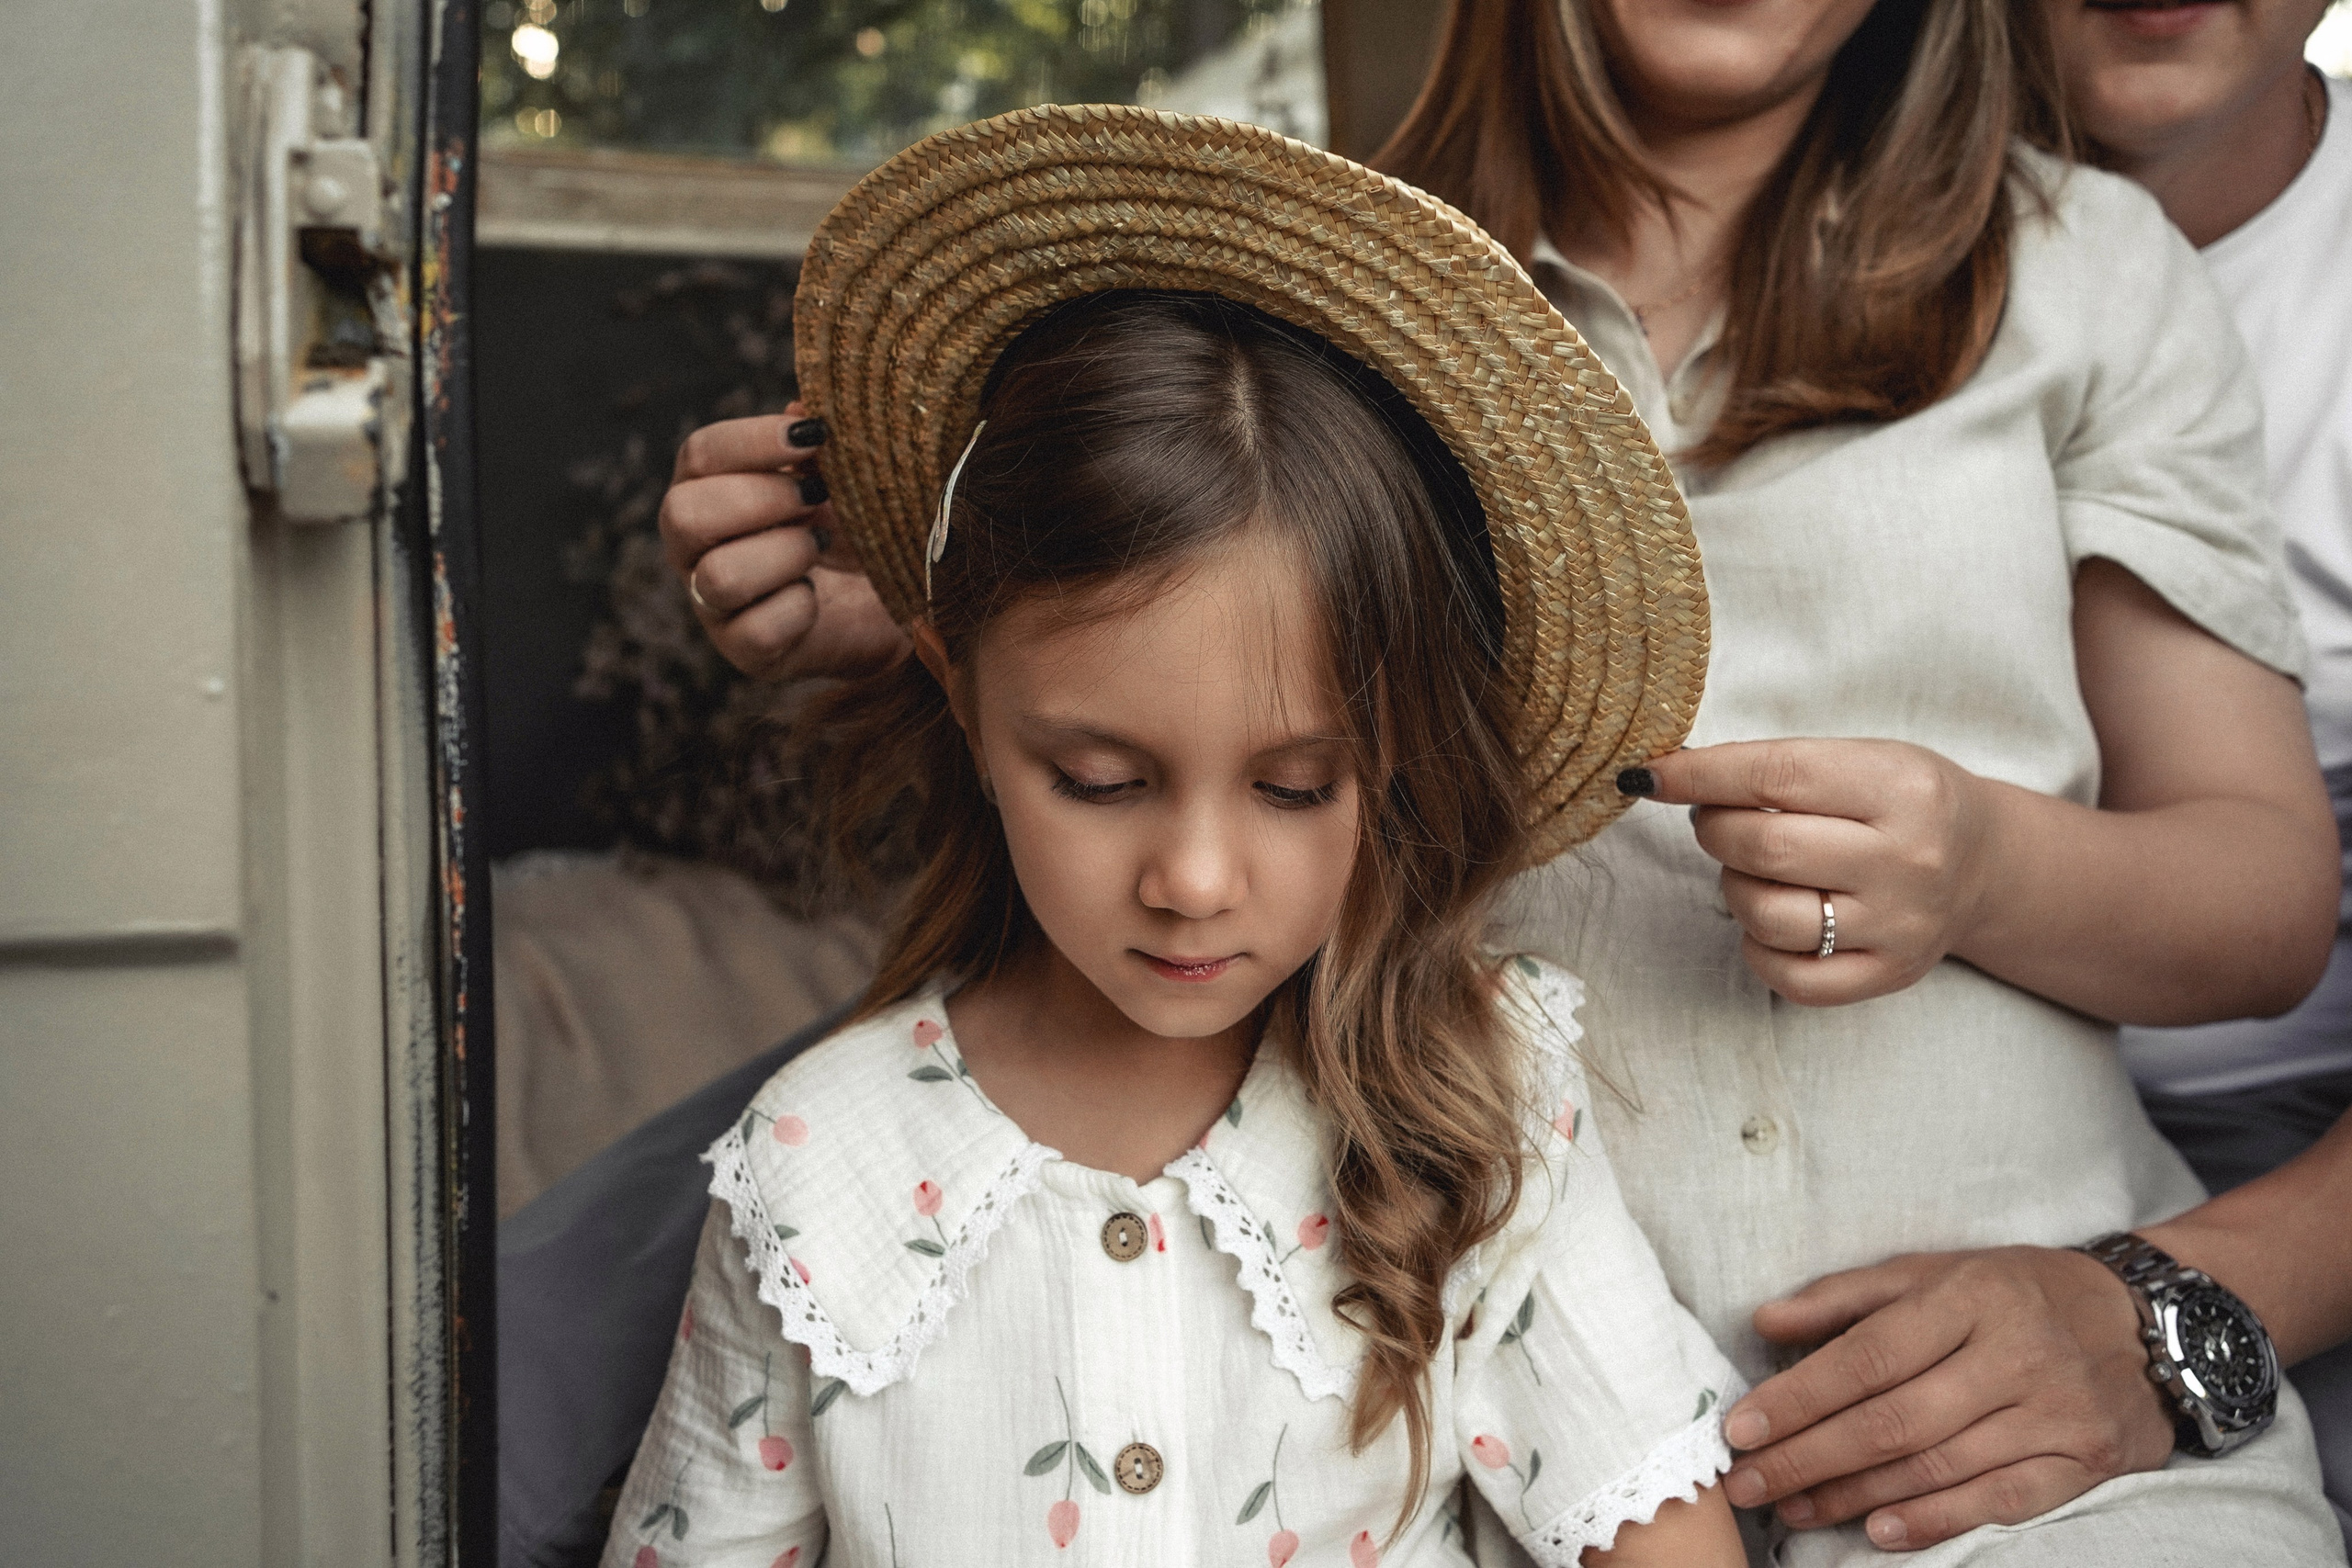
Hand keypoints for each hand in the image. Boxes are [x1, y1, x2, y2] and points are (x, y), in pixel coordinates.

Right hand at [660, 404, 906, 679]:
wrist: (898, 601)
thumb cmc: (859, 526)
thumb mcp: (845, 476)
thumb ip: (819, 444)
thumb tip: (802, 407)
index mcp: (708, 490)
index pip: (700, 454)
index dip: (753, 441)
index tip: (813, 436)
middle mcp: (695, 548)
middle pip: (685, 514)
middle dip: (760, 500)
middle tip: (817, 499)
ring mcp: (714, 605)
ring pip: (718, 576)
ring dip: (784, 554)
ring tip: (821, 546)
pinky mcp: (745, 653)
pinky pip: (757, 630)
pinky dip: (800, 609)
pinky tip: (819, 597)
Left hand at [1635, 739, 1997, 1006]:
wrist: (1984, 864)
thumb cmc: (1902, 802)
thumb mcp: (1861, 759)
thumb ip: (1777, 767)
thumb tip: (1672, 776)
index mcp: (1900, 787)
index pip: (1775, 776)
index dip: (1699, 774)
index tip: (1650, 775)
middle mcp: (1906, 860)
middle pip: (1765, 848)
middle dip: (1714, 829)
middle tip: (1714, 820)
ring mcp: (1898, 925)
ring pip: (1765, 914)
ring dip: (1731, 886)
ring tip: (1750, 867)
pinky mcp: (1886, 975)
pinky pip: (1786, 975)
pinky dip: (1756, 945)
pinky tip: (1770, 915)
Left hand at [1718, 1248, 2174, 1550]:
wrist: (2145, 1321)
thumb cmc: (2015, 1293)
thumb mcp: (1934, 1271)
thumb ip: (1846, 1296)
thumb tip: (1764, 1322)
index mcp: (1966, 1298)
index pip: (1866, 1356)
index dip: (1798, 1396)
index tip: (1741, 1428)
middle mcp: (2011, 1354)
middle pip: (1893, 1420)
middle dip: (1809, 1457)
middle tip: (1748, 1482)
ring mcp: (2053, 1412)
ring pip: (1936, 1466)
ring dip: (1854, 1495)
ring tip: (1794, 1509)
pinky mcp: (2087, 1460)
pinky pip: (2001, 1500)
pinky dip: (1936, 1520)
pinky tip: (1879, 1532)